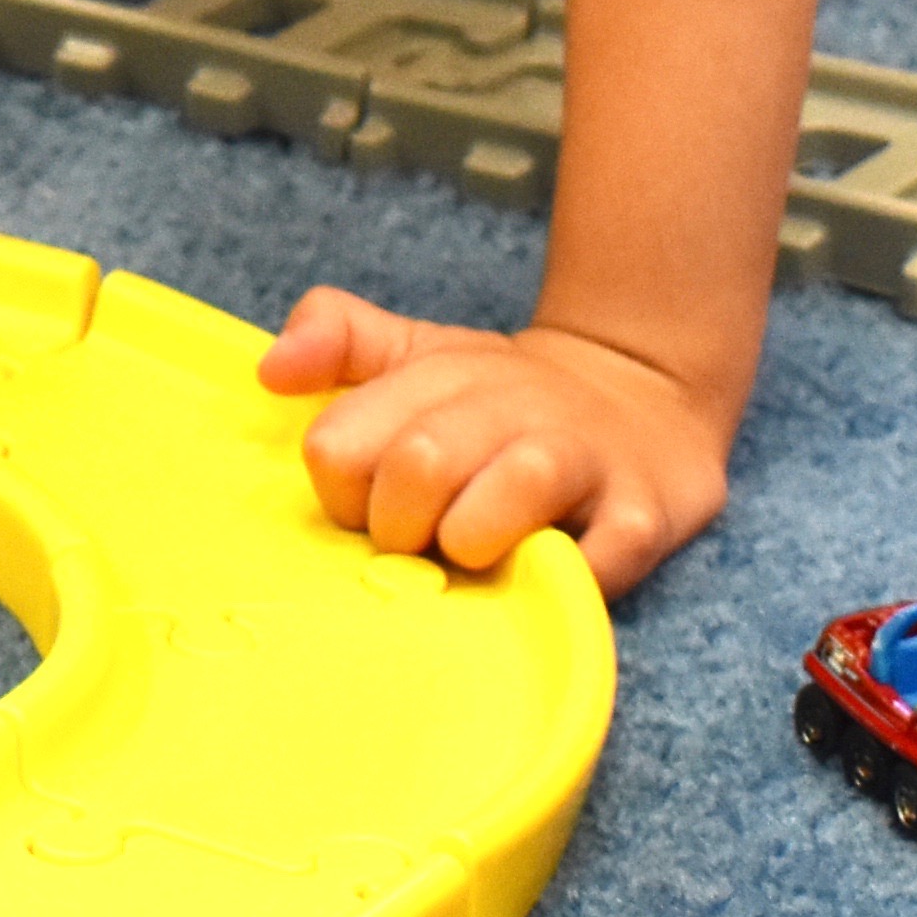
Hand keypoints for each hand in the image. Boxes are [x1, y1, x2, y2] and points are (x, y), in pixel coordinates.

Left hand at [256, 287, 732, 595]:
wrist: (646, 393)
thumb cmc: (503, 402)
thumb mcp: (420, 354)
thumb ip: (339, 341)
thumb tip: (271, 370)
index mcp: (439, 375)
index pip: (339, 444)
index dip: (341, 493)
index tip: (372, 507)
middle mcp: (512, 407)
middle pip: (420, 463)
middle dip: (399, 525)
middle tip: (421, 542)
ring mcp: (585, 458)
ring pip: (518, 485)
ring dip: (476, 538)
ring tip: (475, 553)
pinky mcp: (646, 514)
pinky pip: (605, 554)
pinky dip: (568, 575)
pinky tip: (545, 575)